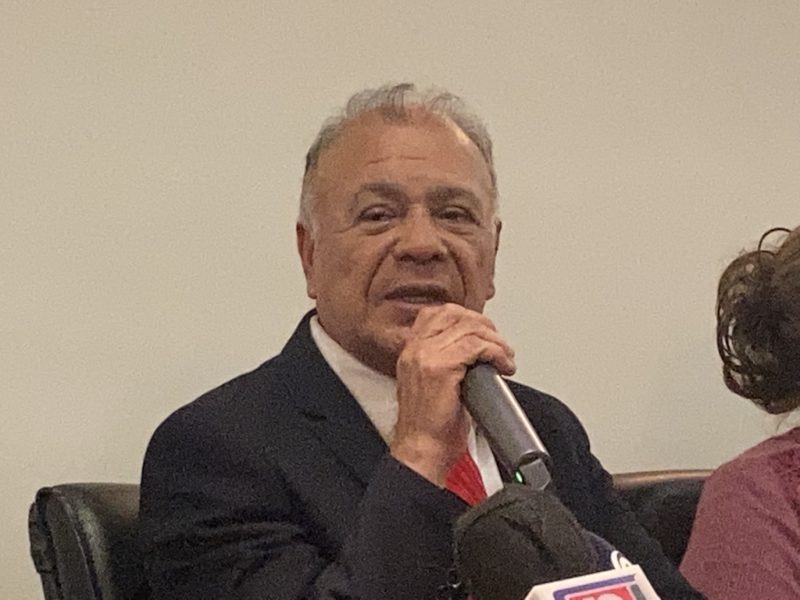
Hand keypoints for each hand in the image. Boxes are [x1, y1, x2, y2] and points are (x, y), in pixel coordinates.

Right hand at [389, 303, 514, 485]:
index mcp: (411, 351)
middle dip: (485, 326)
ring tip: (505, 357)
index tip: (483, 331)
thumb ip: (444, 363)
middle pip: (455, 315)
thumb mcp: (431, 386)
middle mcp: (415, 350)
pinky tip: (503, 365)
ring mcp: (426, 357)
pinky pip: (477, 346)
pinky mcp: (441, 368)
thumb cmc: (430, 428)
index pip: (436, 313)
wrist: (422, 451)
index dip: (465, 317)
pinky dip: (497, 352)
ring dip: (496, 340)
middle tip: (499, 344)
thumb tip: (474, 354)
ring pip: (469, 328)